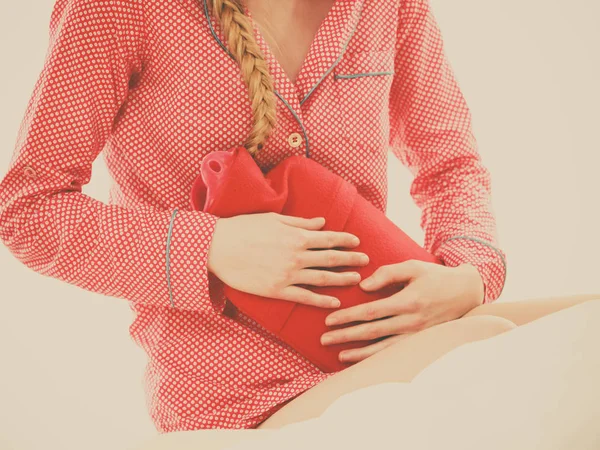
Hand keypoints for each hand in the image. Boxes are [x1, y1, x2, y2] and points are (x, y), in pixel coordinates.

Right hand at [207, 213, 369, 307]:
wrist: (218, 248)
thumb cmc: (243, 228)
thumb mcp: (273, 219)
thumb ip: (300, 223)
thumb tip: (322, 222)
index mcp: (296, 236)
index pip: (328, 238)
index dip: (345, 240)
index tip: (358, 242)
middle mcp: (296, 256)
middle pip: (331, 258)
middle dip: (351, 259)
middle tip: (366, 261)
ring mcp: (288, 275)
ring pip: (323, 278)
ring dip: (342, 279)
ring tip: (358, 280)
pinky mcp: (277, 290)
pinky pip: (305, 297)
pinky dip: (322, 301)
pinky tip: (335, 303)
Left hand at [321, 260, 484, 361]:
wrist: (466, 293)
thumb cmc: (436, 276)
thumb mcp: (413, 266)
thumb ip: (388, 273)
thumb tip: (363, 285)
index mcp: (408, 301)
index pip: (371, 312)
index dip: (348, 316)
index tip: (329, 319)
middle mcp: (412, 321)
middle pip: (372, 331)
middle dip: (346, 336)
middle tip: (324, 339)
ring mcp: (417, 334)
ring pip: (383, 347)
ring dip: (359, 352)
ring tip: (338, 355)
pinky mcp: (420, 341)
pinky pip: (395, 353)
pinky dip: (377, 358)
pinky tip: (362, 360)